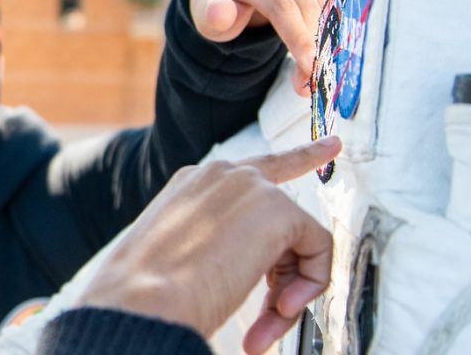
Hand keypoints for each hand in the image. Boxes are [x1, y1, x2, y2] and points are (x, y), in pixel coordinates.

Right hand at [72, 137, 339, 353]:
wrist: (142, 301)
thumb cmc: (150, 294)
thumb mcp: (181, 259)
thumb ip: (218, 247)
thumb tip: (255, 277)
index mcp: (191, 185)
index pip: (253, 171)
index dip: (298, 159)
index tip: (328, 147)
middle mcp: (221, 175)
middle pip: (285, 212)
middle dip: (289, 271)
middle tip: (271, 314)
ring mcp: (249, 186)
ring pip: (300, 239)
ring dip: (289, 289)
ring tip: (265, 324)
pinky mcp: (277, 207)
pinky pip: (319, 249)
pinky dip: (308, 285)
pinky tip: (279, 308)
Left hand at [189, 0, 330, 93]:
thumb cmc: (219, 2)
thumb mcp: (205, 15)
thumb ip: (212, 17)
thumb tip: (222, 12)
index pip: (281, 6)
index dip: (298, 37)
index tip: (310, 66)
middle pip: (306, 7)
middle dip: (313, 48)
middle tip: (309, 84)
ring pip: (324, 4)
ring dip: (325, 39)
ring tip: (311, 72)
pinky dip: (332, 23)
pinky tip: (323, 46)